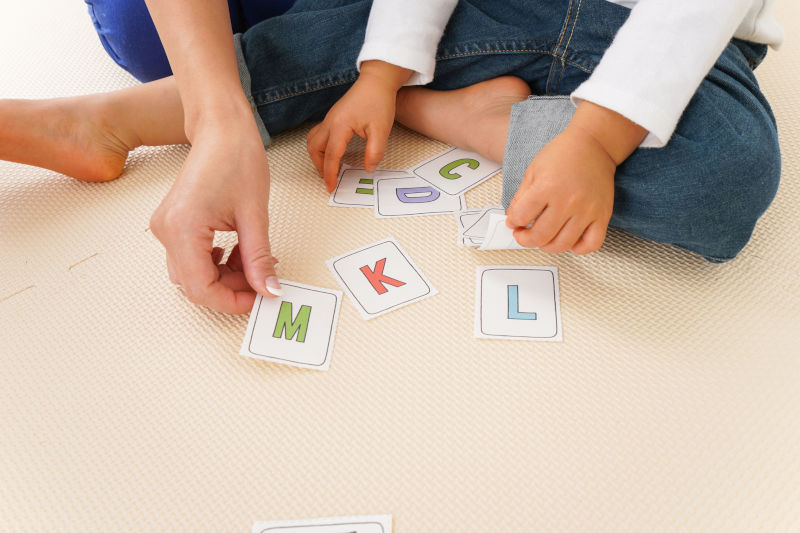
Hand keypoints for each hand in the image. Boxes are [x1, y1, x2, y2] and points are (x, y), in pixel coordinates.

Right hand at [149, 120, 278, 313]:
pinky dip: (214, 262)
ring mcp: (165, 226)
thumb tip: (268, 289)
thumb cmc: (236, 159)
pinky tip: (235, 250)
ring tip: (252, 259)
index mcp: (183, 228)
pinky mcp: (172, 222)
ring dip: (223, 276)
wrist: (221, 129)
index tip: (258, 298)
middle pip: (194, 285)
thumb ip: (259, 258)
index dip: (231, 301)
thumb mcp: (255, 215)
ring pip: (192, 273)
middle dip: (230, 288)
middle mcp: (166, 230)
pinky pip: (189, 257)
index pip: (201, 288)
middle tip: (261, 279)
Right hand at [306, 60, 411, 191]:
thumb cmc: (379, 102)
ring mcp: (329, 118)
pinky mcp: (332, 117)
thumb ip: (375, 152)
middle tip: (331, 179)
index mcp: (340, 125)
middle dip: (320, 167)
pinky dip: (321, 147)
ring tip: (330, 168)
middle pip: (315, 149)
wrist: (376, 81)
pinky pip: (318, 134)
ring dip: (318, 157)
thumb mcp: (382, 130)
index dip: (330, 174)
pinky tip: (333, 153)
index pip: (331, 155)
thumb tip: (368, 168)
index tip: (331, 188)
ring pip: (313, 141)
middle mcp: (330, 122)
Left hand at [506, 101, 646, 253]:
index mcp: (547, 186)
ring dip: (546, 246)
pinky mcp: (602, 215)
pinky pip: (592, 244)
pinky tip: (569, 240)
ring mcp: (587, 210)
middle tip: (523, 235)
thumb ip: (520, 197)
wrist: (594, 145)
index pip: (522, 217)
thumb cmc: (564, 154)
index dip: (513, 222)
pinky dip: (578, 248)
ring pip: (563, 244)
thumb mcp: (533, 170)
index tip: (514, 222)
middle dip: (525, 239)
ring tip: (542, 238)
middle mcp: (568, 200)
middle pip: (540, 236)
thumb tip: (512, 219)